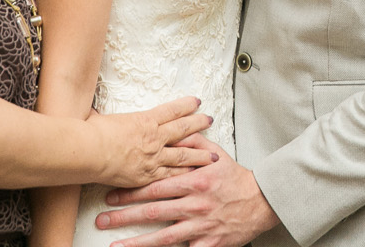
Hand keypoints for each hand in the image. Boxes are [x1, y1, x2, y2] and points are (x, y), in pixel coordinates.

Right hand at [93, 98, 216, 187]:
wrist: (88, 152)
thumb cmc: (91, 132)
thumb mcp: (99, 116)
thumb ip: (103, 115)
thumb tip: (92, 111)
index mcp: (144, 119)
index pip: (172, 110)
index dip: (186, 105)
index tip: (197, 101)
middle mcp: (154, 137)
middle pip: (183, 129)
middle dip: (199, 124)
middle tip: (210, 121)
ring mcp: (153, 157)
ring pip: (183, 154)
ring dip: (200, 153)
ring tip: (214, 154)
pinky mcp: (148, 175)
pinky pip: (171, 175)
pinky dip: (184, 174)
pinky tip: (194, 174)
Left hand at [97, 136, 278, 246]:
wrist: (262, 201)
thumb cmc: (235, 178)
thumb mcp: (216, 154)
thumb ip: (192, 142)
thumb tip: (174, 130)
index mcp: (194, 181)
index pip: (156, 186)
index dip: (131, 191)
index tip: (111, 194)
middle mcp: (195, 204)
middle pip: (153, 211)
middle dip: (124, 216)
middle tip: (103, 219)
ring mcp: (201, 227)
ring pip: (164, 237)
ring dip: (137, 243)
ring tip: (115, 246)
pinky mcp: (209, 244)